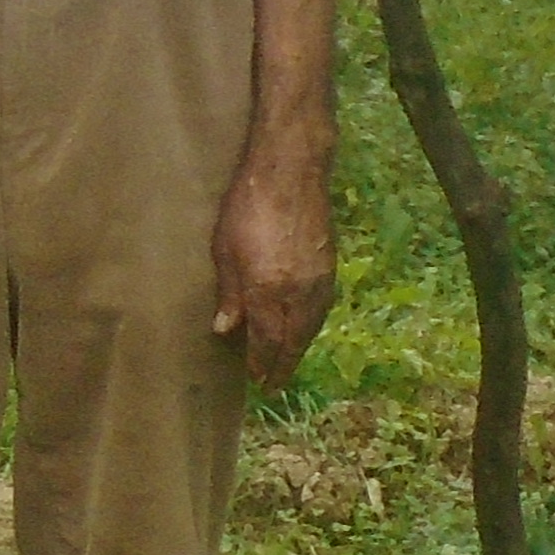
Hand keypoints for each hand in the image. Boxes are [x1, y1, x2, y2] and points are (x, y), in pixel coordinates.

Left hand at [211, 157, 337, 381]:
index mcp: (270, 291)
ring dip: (299, 348)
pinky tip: (303, 327)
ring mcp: (319, 280)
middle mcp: (300, 293)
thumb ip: (230, 293)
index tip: (256, 380)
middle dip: (283, 365)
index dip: (262, 364)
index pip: (267, 341)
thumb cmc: (247, 206)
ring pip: (312, 327)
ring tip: (288, 361)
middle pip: (294, 341)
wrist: (292, 169)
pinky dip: (310, 326)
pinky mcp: (329, 266)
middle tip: (274, 385)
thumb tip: (227, 329)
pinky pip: (321, 309)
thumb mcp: (225, 250)